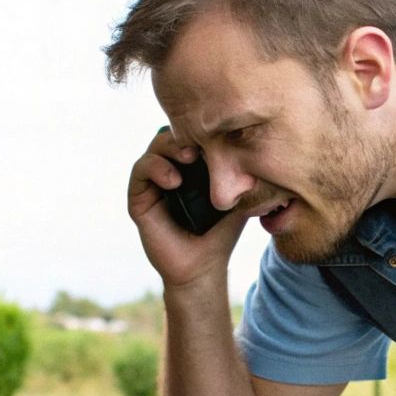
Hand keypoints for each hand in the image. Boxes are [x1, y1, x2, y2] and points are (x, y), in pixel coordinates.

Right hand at [127, 127, 249, 289]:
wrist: (205, 265)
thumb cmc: (223, 231)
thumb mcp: (237, 196)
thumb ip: (241, 170)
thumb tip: (256, 141)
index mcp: (189, 167)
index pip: (189, 135)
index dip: (200, 130)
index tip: (219, 133)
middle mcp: (168, 172)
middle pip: (170, 137)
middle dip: (184, 135)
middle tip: (202, 143)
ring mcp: (152, 185)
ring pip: (153, 150)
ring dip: (170, 147)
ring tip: (190, 156)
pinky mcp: (138, 199)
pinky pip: (140, 172)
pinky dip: (155, 168)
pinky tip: (175, 181)